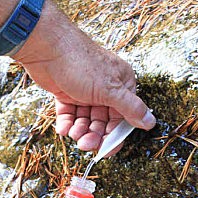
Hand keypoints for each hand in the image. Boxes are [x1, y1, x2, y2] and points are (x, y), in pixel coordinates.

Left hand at [14, 0, 155, 150]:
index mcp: (120, 85)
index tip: (105, 150)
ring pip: (86, 120)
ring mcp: (85, 91)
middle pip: (103, 122)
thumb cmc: (80, 63)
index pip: (123, 118)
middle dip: (94, 135)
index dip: (114, 136)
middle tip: (85, 144)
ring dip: (80, 131)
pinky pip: (69, 115)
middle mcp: (105, 89)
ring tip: (73, 134)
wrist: (46, 47)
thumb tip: (151, 122)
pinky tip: (63, 129)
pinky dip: (67, 123)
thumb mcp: (110, 89)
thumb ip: (131, 108)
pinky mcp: (67, 93)